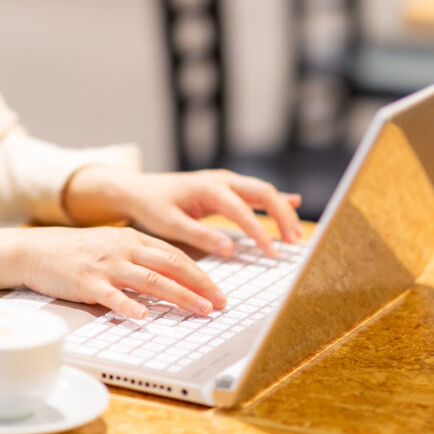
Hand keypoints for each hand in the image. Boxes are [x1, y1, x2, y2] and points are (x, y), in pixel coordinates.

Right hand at [0, 226, 224, 318]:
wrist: (37, 249)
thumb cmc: (79, 252)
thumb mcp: (114, 245)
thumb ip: (141, 258)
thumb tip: (172, 278)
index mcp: (134, 239)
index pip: (175, 255)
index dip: (200, 274)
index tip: (219, 292)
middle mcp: (124, 249)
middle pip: (170, 266)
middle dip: (200, 285)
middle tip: (220, 303)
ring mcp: (106, 265)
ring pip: (150, 280)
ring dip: (179, 295)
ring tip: (200, 310)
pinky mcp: (87, 282)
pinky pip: (111, 295)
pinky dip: (129, 306)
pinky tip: (144, 317)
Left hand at [63, 167, 303, 257]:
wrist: (138, 190)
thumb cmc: (151, 207)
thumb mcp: (169, 224)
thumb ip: (199, 236)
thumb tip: (229, 249)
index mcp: (209, 188)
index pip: (243, 210)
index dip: (260, 231)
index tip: (272, 253)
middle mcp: (222, 180)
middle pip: (264, 193)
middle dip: (283, 217)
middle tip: (295, 242)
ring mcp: (226, 181)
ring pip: (263, 191)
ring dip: (282, 211)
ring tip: (295, 236)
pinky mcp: (226, 187)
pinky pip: (255, 192)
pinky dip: (274, 199)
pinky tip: (294, 203)